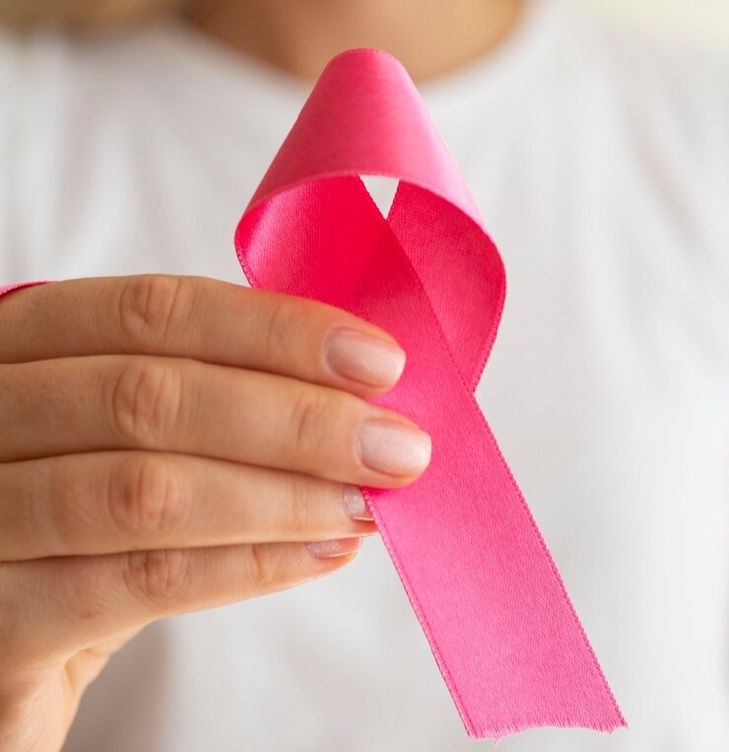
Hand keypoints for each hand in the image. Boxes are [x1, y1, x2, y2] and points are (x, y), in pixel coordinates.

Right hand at [0, 275, 430, 751]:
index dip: (275, 331)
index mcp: (27, 347)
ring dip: (282, 495)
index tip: (377, 362)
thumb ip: (220, 396)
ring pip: (145, 491)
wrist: (9, 638)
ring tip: (368, 503)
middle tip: (395, 445)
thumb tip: (355, 392)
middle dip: (294, 419)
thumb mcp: (133, 436)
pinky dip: (247, 564)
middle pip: (152, 397)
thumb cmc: (89, 516)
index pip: (154, 311)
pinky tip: (322, 552)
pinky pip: (137, 583)